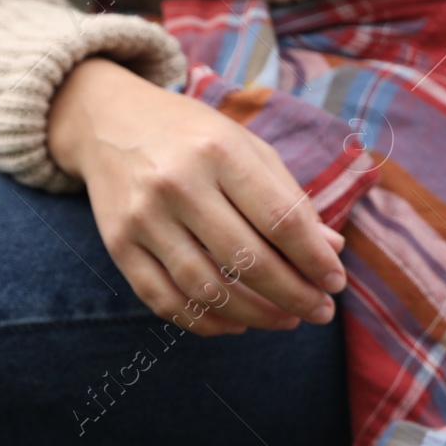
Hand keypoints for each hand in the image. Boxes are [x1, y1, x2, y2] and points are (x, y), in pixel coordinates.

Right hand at [47, 57, 346, 336]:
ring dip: (255, 315)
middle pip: (247, 261)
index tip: (335, 283)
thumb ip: (289, 198)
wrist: (110, 122)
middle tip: (320, 312)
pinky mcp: (119, 245)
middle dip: (294, 296)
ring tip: (286, 320)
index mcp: (219, 152)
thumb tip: (332, 251)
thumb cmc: (195, 137)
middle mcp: (177, 184)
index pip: (280, 220)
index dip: (314, 260)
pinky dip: (206, 322)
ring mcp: (143, 218)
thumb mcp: (248, 148)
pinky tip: (237, 324)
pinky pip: (165, 301)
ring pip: (208, 289)